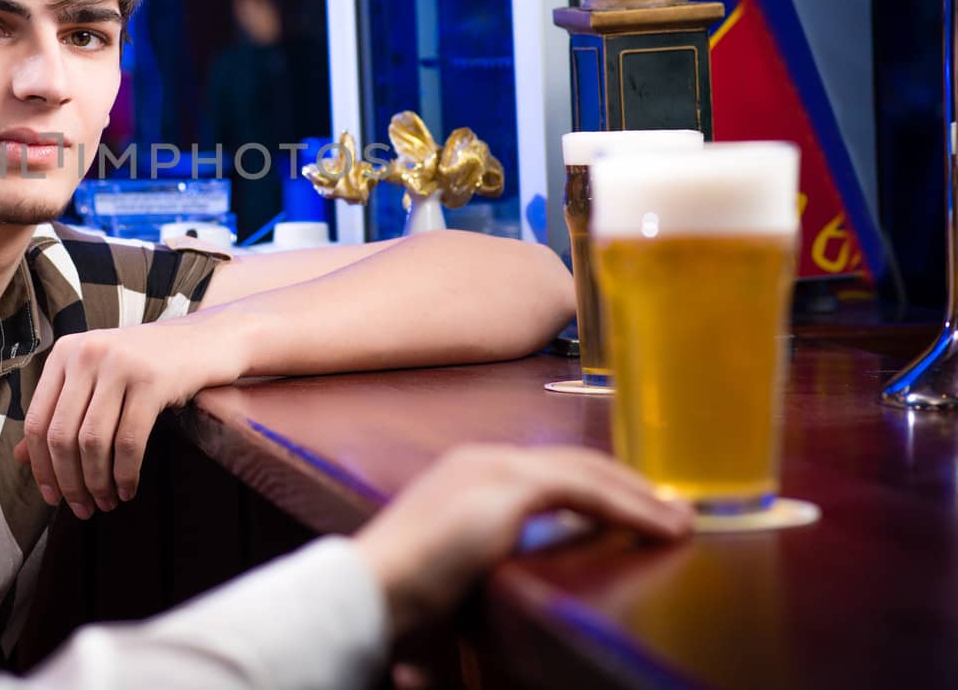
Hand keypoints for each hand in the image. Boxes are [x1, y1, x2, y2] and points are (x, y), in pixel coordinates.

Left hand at [12, 322, 242, 518]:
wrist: (208, 340)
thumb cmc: (148, 365)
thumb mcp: (98, 380)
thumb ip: (59, 412)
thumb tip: (20, 458)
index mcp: (65, 353)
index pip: (36, 421)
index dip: (41, 466)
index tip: (52, 497)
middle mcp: (86, 353)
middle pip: (61, 435)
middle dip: (69, 482)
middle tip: (82, 509)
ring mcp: (118, 363)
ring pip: (92, 442)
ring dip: (97, 482)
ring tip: (106, 502)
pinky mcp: (151, 379)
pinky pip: (128, 441)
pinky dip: (125, 473)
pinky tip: (128, 489)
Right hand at [353, 444, 692, 635]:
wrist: (373, 588)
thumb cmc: (401, 592)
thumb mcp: (452, 568)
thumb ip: (486, 558)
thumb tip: (512, 579)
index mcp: (464, 472)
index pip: (545, 471)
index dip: (593, 489)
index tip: (629, 510)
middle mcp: (482, 458)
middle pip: (574, 462)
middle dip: (625, 485)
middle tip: (667, 509)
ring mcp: (495, 467)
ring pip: (589, 472)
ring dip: (639, 496)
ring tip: (677, 520)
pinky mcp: (510, 487)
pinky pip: (588, 492)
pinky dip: (630, 508)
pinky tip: (660, 528)